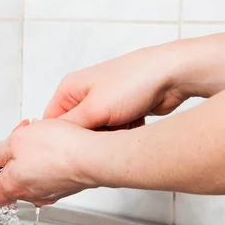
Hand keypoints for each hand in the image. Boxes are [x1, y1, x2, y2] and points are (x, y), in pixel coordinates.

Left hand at [0, 119, 100, 206]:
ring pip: (33, 176)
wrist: (92, 156)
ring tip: (39, 136)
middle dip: (13, 159)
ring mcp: (51, 192)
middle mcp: (31, 195)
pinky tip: (55, 144)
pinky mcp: (68, 186)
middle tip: (18, 140)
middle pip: (13, 182)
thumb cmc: (57, 150)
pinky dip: (49, 160)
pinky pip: (51, 174)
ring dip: (32, 157)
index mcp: (13, 186)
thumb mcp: (16, 141)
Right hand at [44, 45, 186, 128]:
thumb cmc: (133, 82)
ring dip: (109, 136)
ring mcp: (104, 103)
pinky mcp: (121, 110)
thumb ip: (70, 128)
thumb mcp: (94, 109)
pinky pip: (114, 132)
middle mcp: (83, 95)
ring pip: (97, 134)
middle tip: (106, 136)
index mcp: (69, 89)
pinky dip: (123, 133)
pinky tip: (135, 123)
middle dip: (92, 138)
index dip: (61, 140)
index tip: (75, 150)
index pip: (52, 123)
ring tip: (123, 126)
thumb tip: (51, 142)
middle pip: (76, 131)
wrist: (173, 74)